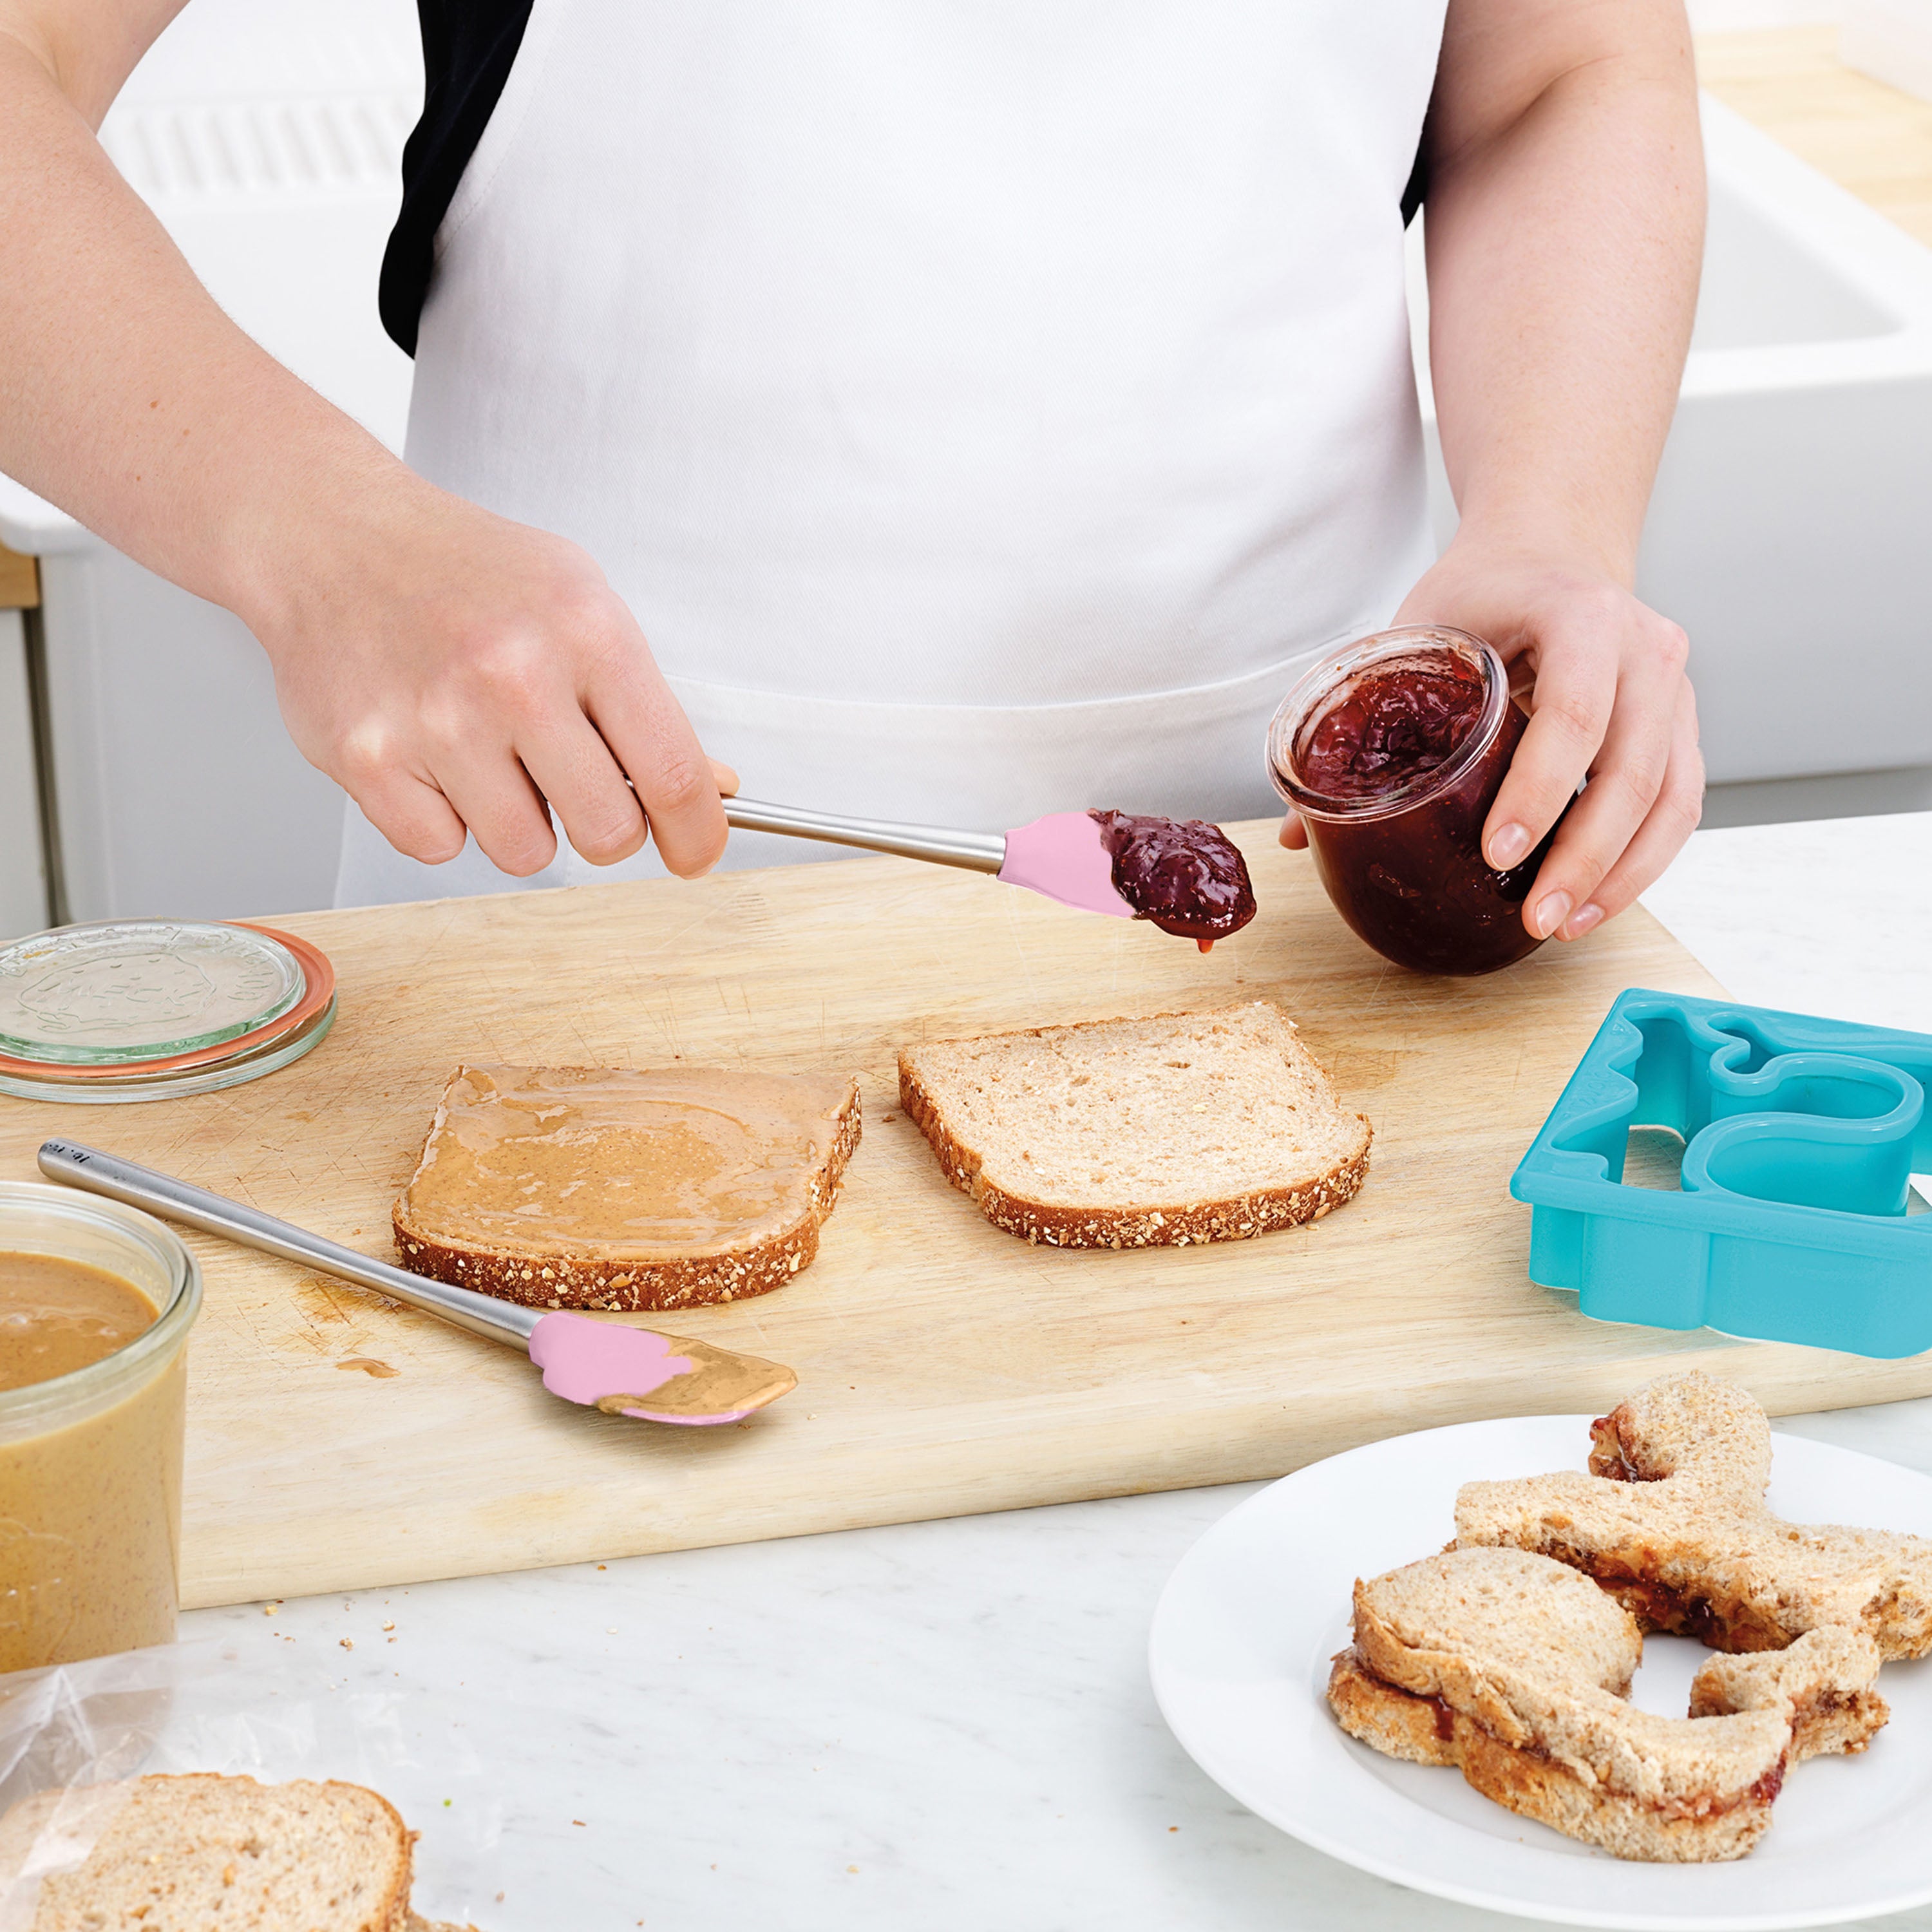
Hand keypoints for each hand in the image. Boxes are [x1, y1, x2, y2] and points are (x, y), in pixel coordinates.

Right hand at [246, 479, 734, 878]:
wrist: (332, 537)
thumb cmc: (465, 573)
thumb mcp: (582, 604)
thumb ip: (645, 704)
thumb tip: (710, 789)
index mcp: (587, 632)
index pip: (674, 774)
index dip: (697, 834)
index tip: (694, 852)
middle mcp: (514, 676)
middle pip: (608, 833)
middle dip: (603, 826)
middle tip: (573, 783)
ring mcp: (437, 722)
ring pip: (525, 854)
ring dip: (518, 820)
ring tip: (488, 750)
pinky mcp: (368, 760)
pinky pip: (441, 848)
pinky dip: (442, 817)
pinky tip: (430, 753)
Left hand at [1280, 540, 1702, 940]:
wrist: (1551, 548)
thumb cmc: (1481, 591)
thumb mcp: (1418, 629)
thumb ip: (1362, 719)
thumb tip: (1297, 833)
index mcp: (1582, 614)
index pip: (1573, 712)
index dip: (1537, 791)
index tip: (1496, 851)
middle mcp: (1647, 648)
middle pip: (1633, 769)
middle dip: (1584, 856)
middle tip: (1534, 917)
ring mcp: (1676, 689)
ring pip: (1670, 797)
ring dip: (1621, 874)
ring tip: (1562, 926)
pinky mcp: (1682, 725)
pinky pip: (1680, 804)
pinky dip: (1642, 861)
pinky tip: (1594, 902)